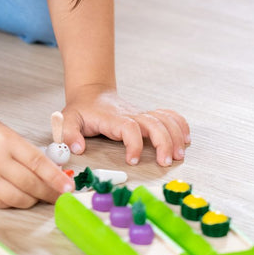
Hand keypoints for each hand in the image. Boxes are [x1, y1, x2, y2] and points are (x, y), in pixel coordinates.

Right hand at [0, 111, 74, 207]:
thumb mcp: (4, 132)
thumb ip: (24, 150)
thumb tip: (49, 170)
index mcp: (6, 140)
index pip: (38, 163)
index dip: (55, 178)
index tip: (67, 186)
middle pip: (29, 183)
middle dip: (48, 193)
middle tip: (58, 196)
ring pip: (15, 198)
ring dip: (32, 200)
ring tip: (39, 197)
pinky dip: (13, 202)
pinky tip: (19, 197)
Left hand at [62, 85, 190, 166]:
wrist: (92, 93)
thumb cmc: (82, 109)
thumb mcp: (67, 119)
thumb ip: (68, 133)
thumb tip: (78, 148)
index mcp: (112, 118)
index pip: (129, 128)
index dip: (134, 144)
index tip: (132, 160)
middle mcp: (131, 115)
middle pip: (154, 123)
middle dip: (164, 142)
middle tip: (166, 161)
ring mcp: (140, 114)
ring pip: (164, 120)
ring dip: (175, 136)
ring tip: (178, 155)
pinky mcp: (146, 116)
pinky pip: (168, 116)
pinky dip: (180, 124)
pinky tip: (186, 138)